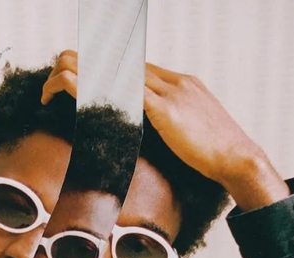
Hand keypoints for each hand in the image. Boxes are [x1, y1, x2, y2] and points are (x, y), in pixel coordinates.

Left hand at [42, 50, 289, 209]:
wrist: (239, 158)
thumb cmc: (219, 156)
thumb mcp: (193, 135)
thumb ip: (174, 128)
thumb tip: (160, 139)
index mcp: (181, 84)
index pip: (136, 70)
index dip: (108, 71)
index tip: (85, 75)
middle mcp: (173, 82)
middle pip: (123, 64)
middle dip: (88, 65)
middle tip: (59, 71)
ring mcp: (170, 93)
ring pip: (118, 73)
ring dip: (83, 72)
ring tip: (54, 76)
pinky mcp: (165, 110)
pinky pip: (124, 92)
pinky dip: (98, 86)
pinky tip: (76, 87)